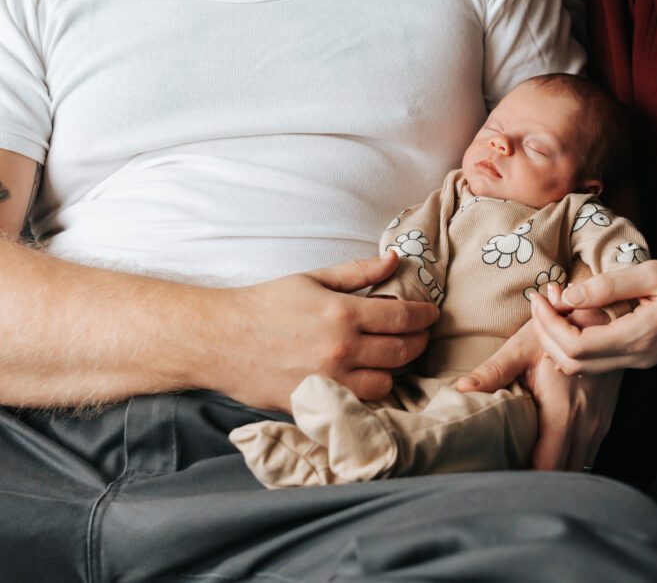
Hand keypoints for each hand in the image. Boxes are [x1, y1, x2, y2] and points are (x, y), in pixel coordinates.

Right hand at [206, 252, 438, 410]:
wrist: (219, 340)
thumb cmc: (264, 305)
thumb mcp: (312, 279)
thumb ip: (357, 272)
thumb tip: (394, 259)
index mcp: (343, 314)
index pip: (403, 319)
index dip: (424, 316)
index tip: (431, 315)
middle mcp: (341, 350)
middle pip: (403, 353)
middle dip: (418, 343)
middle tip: (419, 336)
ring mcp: (329, 381)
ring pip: (386, 383)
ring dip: (394, 370)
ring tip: (389, 358)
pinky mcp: (316, 403)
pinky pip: (358, 403)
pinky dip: (368, 392)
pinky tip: (366, 378)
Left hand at [456, 305, 622, 470]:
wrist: (599, 318)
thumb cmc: (556, 330)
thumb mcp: (520, 348)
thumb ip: (491, 373)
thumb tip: (460, 390)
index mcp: (563, 412)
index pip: (547, 467)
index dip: (526, 480)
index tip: (503, 482)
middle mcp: (586, 424)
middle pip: (564, 474)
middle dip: (539, 483)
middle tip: (510, 480)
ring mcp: (599, 424)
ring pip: (579, 466)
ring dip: (557, 473)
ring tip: (527, 471)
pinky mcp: (604, 420)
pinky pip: (588, 452)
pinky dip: (570, 460)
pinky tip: (549, 455)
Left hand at [529, 259, 656, 374]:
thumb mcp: (654, 273)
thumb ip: (609, 285)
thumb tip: (568, 294)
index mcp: (637, 337)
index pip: (574, 346)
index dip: (548, 324)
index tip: (540, 296)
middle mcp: (635, 357)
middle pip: (571, 363)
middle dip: (545, 334)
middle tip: (540, 301)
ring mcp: (639, 362)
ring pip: (582, 366)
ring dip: (558, 340)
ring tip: (553, 306)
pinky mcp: (642, 357)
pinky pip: (598, 360)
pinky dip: (576, 342)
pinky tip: (575, 315)